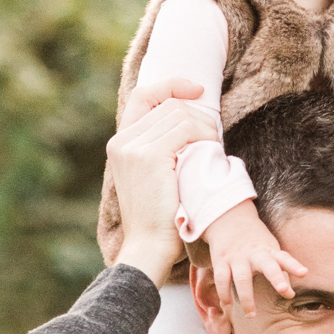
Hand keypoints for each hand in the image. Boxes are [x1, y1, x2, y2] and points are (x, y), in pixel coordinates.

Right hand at [106, 82, 225, 286]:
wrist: (149, 247)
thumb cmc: (160, 217)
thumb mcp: (156, 175)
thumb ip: (162, 146)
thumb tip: (193, 118)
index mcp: (119, 143)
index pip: (143, 95)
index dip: (171, 85)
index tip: (198, 90)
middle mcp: (121, 141)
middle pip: (169, 104)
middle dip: (199, 116)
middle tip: (213, 139)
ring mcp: (133, 147)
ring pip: (180, 114)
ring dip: (205, 128)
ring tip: (212, 151)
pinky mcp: (149, 156)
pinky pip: (186, 129)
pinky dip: (204, 137)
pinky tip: (210, 155)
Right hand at [201, 198, 308, 313]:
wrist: (229, 218)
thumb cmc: (255, 241)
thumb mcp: (270, 252)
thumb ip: (280, 272)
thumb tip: (291, 295)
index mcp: (269, 251)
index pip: (284, 258)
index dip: (294, 266)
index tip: (304, 273)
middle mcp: (254, 253)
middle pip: (267, 265)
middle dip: (276, 277)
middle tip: (284, 290)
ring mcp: (237, 256)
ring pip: (242, 277)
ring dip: (246, 297)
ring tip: (251, 315)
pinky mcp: (221, 260)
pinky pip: (221, 279)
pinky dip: (224, 292)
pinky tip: (227, 304)